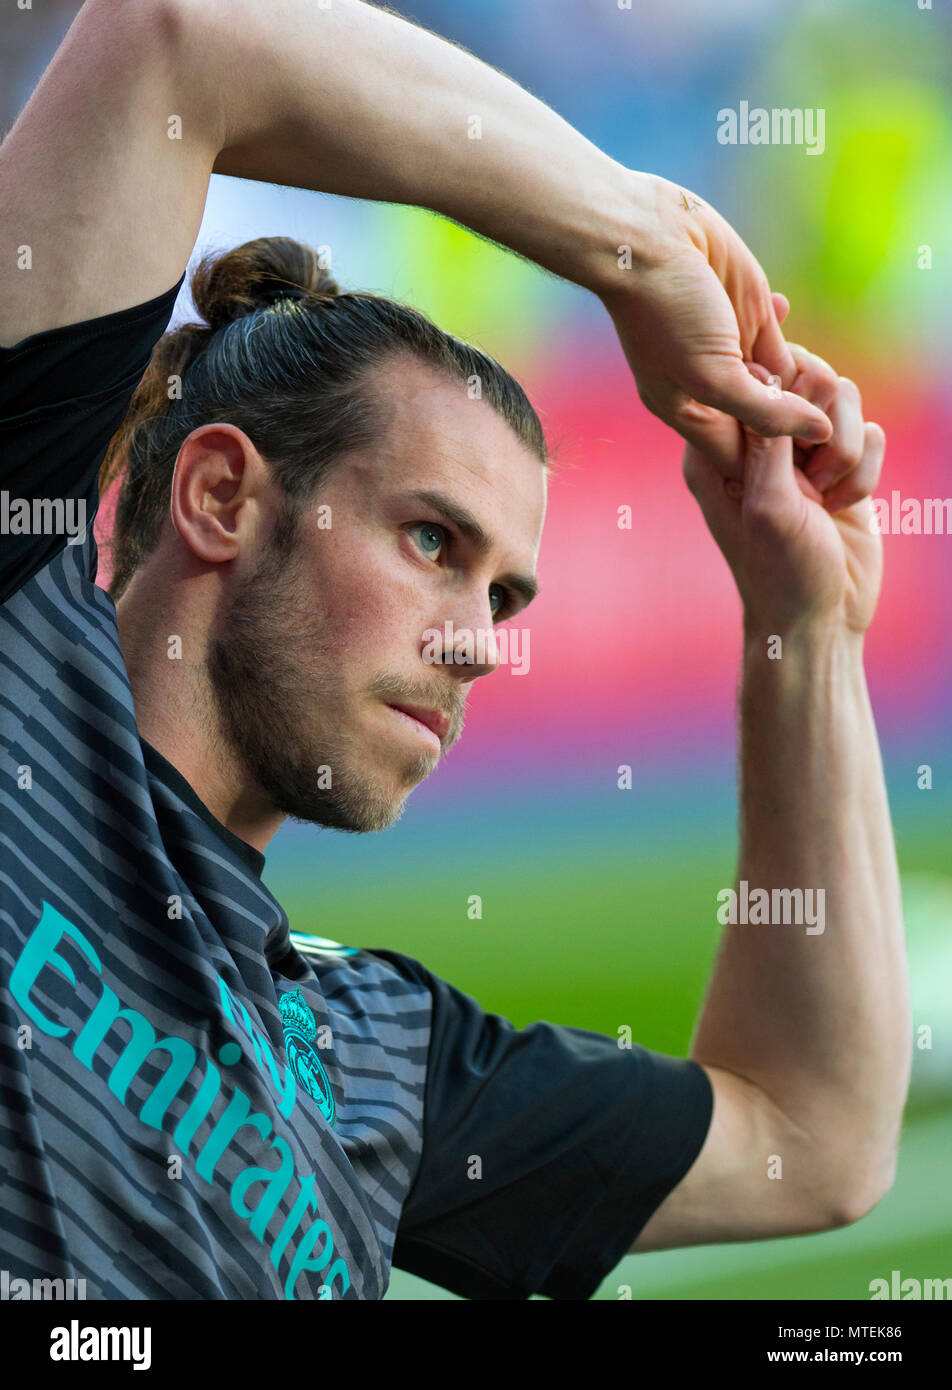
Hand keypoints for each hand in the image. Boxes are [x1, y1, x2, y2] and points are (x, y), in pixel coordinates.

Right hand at [599, 173, 833, 480]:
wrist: (648, 237)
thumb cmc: (667, 313)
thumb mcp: (714, 375)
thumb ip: (766, 411)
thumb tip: (821, 433)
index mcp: (688, 414)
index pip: (739, 457)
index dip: (770, 465)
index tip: (808, 466)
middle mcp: (711, 391)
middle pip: (764, 427)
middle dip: (793, 425)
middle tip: (823, 419)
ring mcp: (733, 355)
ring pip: (783, 390)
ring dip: (805, 388)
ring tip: (822, 384)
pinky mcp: (752, 320)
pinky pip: (787, 351)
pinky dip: (804, 355)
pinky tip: (811, 354)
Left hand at [682, 362, 885, 636]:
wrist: (820, 619)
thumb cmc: (781, 572)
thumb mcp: (769, 506)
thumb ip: (767, 443)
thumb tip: (764, 375)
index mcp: (719, 449)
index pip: (751, 378)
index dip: (784, 390)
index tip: (796, 436)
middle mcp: (758, 444)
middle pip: (805, 378)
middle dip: (823, 423)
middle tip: (816, 474)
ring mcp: (802, 453)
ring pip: (844, 401)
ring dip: (847, 451)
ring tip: (828, 497)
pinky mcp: (840, 467)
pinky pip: (870, 434)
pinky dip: (866, 469)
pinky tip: (845, 506)